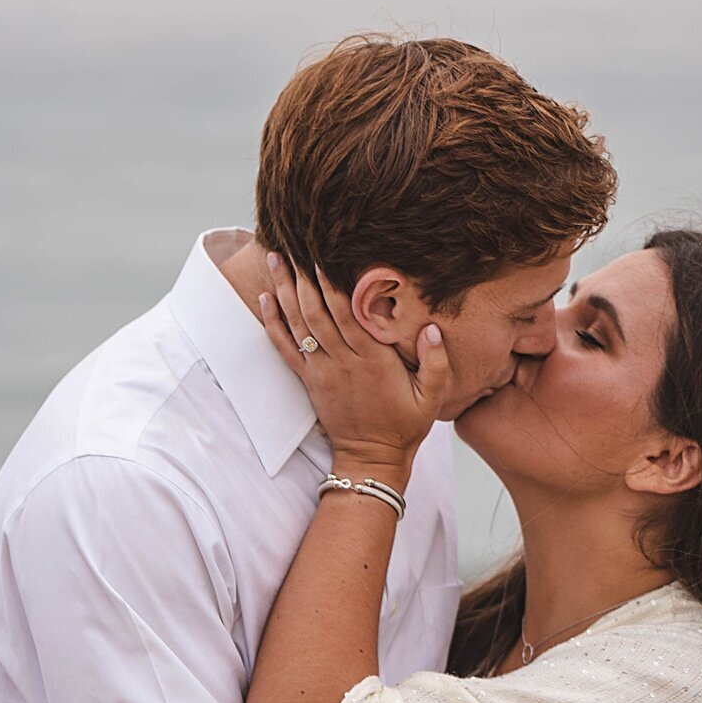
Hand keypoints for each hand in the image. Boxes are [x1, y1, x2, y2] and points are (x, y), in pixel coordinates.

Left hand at [260, 256, 449, 477]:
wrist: (372, 458)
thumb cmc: (405, 426)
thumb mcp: (433, 398)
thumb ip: (437, 363)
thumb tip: (433, 328)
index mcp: (373, 361)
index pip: (348, 315)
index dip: (333, 285)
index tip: (325, 256)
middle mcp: (343, 362)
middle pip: (317, 313)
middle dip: (304, 277)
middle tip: (294, 244)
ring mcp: (321, 371)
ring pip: (298, 325)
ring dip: (285, 290)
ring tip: (276, 259)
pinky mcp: (309, 380)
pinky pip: (284, 348)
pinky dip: (272, 323)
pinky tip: (264, 298)